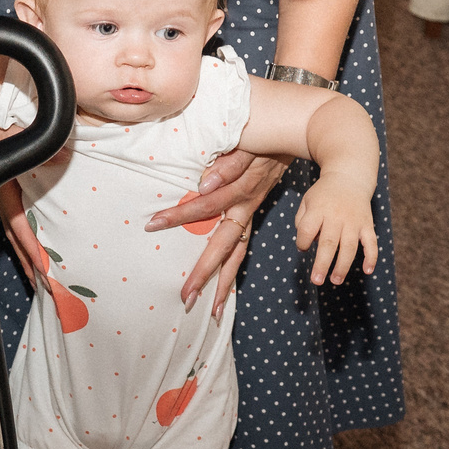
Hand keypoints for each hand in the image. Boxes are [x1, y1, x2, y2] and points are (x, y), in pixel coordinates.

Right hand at [0, 104, 38, 278]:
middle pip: (17, 232)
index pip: (18, 224)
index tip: (42, 270)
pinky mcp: (0, 172)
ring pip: (17, 220)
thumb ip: (26, 141)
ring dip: (27, 244)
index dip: (30, 247)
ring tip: (42, 268)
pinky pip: (18, 202)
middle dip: (29, 259)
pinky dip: (26, 221)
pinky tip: (37, 226)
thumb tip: (63, 155)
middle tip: (47, 285)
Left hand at [146, 149, 292, 315]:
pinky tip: (224, 290)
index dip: (180, 215)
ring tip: (214, 312)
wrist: (295, 137)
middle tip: (186, 297)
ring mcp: (250, 215)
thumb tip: (204, 185)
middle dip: (205, 273)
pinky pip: (242, 248)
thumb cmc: (263, 137)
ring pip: (237, 255)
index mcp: (241, 190)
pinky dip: (233, 270)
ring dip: (225, 284)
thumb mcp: (247, 144)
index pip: (206, 206)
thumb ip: (229, 164)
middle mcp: (246, 208)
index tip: (153, 224)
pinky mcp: (251, 216)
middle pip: (224, 247)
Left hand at [293, 186, 377, 285]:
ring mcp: (354, 221)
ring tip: (335, 281)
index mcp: (318, 209)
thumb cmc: (323, 195)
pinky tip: (368, 270)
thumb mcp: (307, 201)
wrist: (349, 177)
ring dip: (343, 266)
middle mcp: (337, 216)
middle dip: (322, 263)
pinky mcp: (367, 225)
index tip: (303, 246)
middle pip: (328, 243)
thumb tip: (307, 245)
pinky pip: (371, 243)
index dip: (302, 242)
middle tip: (316, 281)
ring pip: (349, 247)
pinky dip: (371, 257)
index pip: (306, 230)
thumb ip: (302, 222)